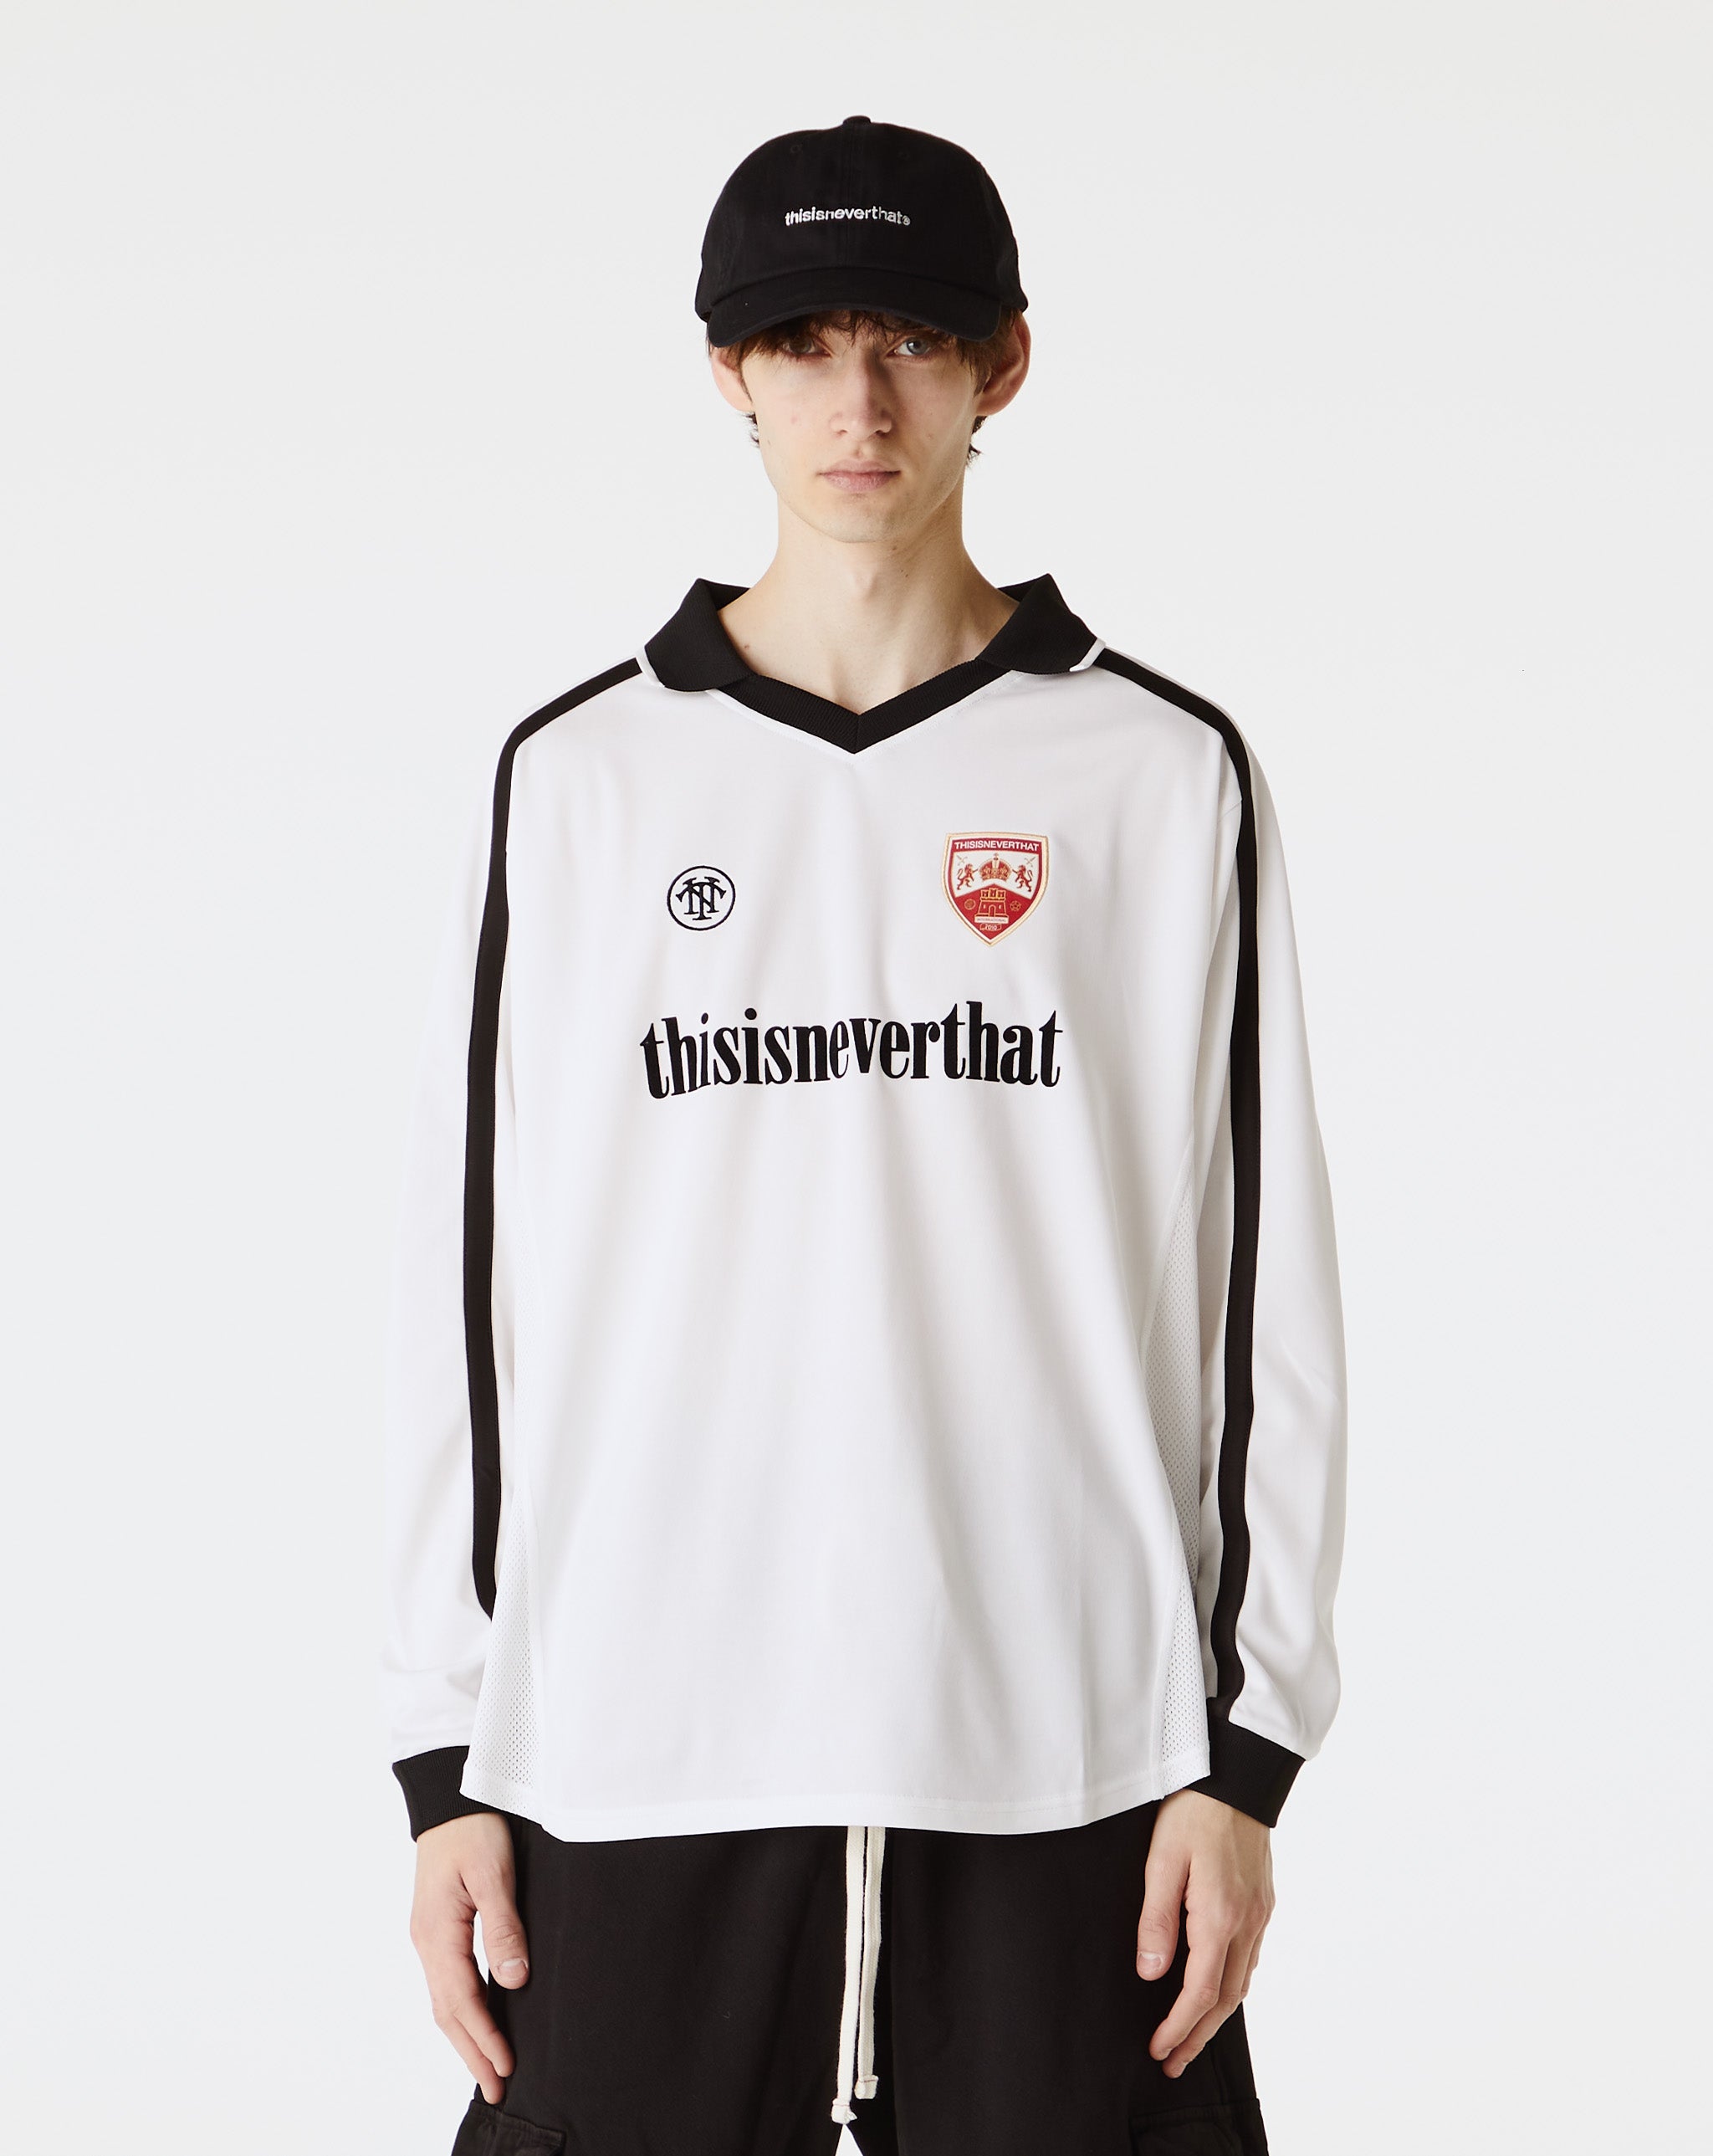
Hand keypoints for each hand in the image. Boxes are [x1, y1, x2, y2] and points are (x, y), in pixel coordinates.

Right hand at [409, 1812, 530, 2102]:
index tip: (506, 2068)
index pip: (462, 2000)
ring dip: (467, 2036)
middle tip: (497, 2090)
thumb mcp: (494, 1872)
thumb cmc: (473, 1827)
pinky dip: (462, 2011)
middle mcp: (427, 1942)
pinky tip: (479, 2020)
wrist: (449, 1795)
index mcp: (437, 1933)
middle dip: (471, 2052)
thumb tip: (512, 1980)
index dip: (485, 2037)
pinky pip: (448, 1982)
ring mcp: (429, 1936)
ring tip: (488, 2068)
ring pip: (445, 2000)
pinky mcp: (437, 1928)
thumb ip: (503, 1926)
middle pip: (447, 2012)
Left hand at [1135, 1788, 1274, 2077]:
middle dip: (1198, 2037)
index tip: (1158, 2049)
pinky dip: (1231, 1985)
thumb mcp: (1163, 1860)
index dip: (1178, 2027)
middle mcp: (1247, 1923)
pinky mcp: (1264, 1903)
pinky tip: (1215, 1989)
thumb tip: (1150, 1973)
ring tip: (1190, 2036)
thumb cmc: (1195, 1812)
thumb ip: (1156, 1920)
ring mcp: (1260, 1914)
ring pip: (1242, 1983)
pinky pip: (1250, 1959)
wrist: (1239, 1777)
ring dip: (1216, 2016)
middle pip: (1226, 2000)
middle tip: (1173, 2063)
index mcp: (1219, 1916)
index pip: (1200, 1993)